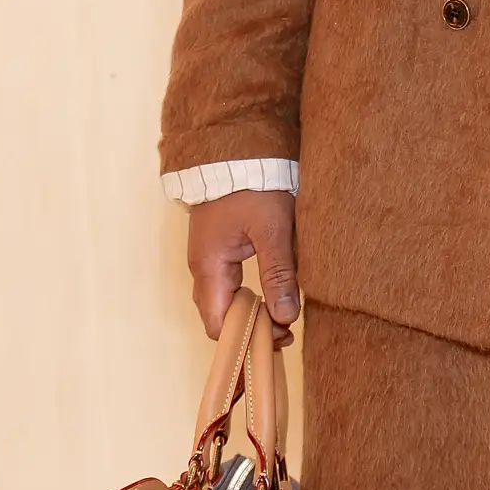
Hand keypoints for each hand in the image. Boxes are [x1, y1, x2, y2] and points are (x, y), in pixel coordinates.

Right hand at [187, 189, 299, 341]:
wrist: (238, 151)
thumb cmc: (253, 186)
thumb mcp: (272, 231)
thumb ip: (278, 275)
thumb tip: (285, 317)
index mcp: (209, 266)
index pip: (218, 324)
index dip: (246, 338)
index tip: (280, 336)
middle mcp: (202, 267)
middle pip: (219, 316)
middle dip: (250, 330)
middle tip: (287, 330)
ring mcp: (208, 258)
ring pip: (224, 301)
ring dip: (250, 314)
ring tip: (283, 317)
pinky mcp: (219, 250)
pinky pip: (228, 285)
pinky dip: (248, 298)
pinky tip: (271, 295)